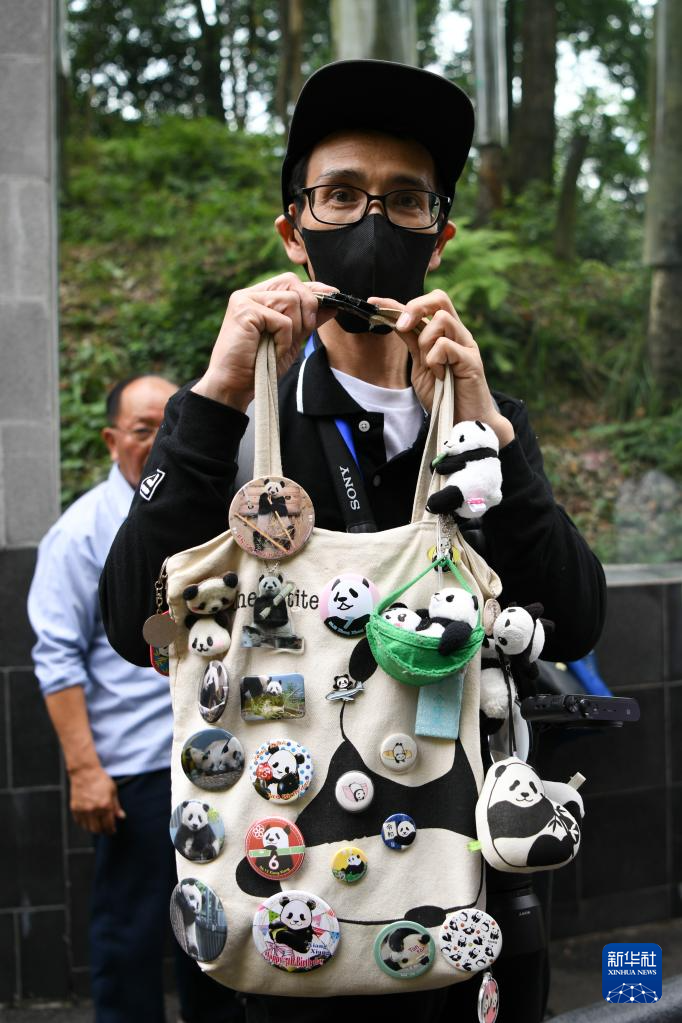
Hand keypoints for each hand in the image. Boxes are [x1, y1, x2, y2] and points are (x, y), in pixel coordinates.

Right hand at [69, 763, 125, 834]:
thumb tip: (121, 817)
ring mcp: (83, 810)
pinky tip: (89, 821)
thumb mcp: (113, 791)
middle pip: (98, 830)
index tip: (112, 831)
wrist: (85, 773)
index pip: (108, 825)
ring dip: (94, 829)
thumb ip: (116, 806)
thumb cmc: (100, 780)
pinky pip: (80, 823)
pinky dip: (85, 825)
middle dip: (103, 832)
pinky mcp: (75, 809)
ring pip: (88, 828)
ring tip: (98, 826)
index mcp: (105, 805)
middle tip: (106, 830)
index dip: (111, 830)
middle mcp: (93, 810)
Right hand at [192, 273, 337, 410]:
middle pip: (292, 283)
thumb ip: (307, 320)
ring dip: (294, 328)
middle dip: (308, 306)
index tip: (334, 296)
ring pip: (291, 300)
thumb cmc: (260, 365)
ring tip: (279, 345)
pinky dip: (284, 339)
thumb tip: (332, 304)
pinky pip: (282, 320)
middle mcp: (250, 294)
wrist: (235, 385)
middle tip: (302, 332)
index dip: (314, 288)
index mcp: (259, 297)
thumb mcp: (290, 340)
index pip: (291, 282)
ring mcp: (245, 300)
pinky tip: (273, 350)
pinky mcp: (244, 311)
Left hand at [369, 290, 514, 447]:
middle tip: (402, 326)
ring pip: (442, 319)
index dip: (396, 303)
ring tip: (430, 365)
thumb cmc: (445, 397)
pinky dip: (435, 360)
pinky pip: (446, 345)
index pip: (424, 306)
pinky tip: (440, 376)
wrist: (464, 423)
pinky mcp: (472, 360)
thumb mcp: (420, 367)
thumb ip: (412, 343)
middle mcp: (458, 334)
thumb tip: (395, 321)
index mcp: (445, 334)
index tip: (373, 304)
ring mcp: (467, 345)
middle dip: (415, 308)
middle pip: (439, 298)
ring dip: (426, 341)